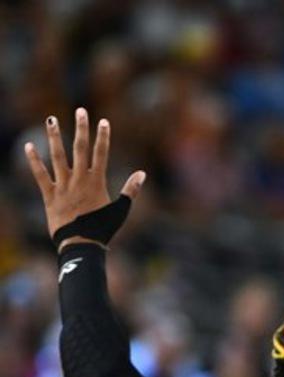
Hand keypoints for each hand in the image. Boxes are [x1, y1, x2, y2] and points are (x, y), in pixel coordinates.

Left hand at [25, 108, 144, 246]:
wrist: (81, 244)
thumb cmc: (103, 229)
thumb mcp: (121, 210)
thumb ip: (130, 190)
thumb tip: (142, 174)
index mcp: (97, 182)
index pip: (101, 154)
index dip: (103, 137)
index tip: (103, 121)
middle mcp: (79, 180)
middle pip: (80, 149)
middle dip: (81, 129)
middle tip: (80, 111)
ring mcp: (63, 186)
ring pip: (58, 157)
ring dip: (54, 137)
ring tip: (51, 119)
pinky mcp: (49, 195)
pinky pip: (40, 175)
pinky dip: (34, 161)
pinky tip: (29, 146)